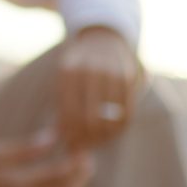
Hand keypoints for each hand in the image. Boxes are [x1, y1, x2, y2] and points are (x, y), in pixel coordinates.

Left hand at [57, 27, 143, 152]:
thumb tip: (57, 139)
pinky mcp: (129, 76)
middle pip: (89, 119)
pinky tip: (112, 134)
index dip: (70, 134)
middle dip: (86, 139)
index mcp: (66, 71)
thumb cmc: (78, 66)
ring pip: (110, 118)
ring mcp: (111, 72)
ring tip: (97, 143)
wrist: (103, 37)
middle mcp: (89, 70)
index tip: (70, 146)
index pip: (68, 113)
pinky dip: (120, 128)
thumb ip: (62, 106)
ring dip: (104, 137)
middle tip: (84, 148)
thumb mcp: (63, 78)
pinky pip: (127, 112)